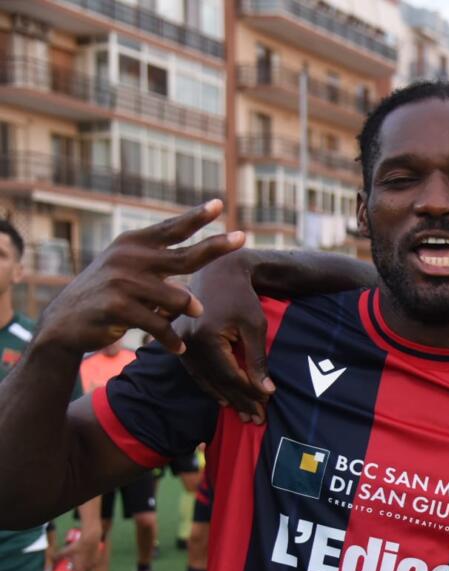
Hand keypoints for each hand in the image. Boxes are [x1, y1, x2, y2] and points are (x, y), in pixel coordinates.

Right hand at [35, 200, 241, 355]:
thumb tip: (199, 267)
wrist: (65, 321)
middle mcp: (129, 257)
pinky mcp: (118, 307)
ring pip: (179, 299)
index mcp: (133, 243)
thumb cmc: (107, 294)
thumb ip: (161, 266)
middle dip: (216, 247)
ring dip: (188, 311)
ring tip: (193, 316)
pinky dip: (171, 339)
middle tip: (242, 238)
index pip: (171, 228)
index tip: (219, 204)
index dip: (196, 217)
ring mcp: (122, 281)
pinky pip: (161, 326)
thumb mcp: (130, 271)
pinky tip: (178, 348)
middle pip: (186, 256)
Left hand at [44, 527, 100, 570]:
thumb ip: (56, 558)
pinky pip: (92, 563)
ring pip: (88, 569)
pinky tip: (85, 556)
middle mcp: (88, 568)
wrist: (91, 539)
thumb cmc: (77, 547)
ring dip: (84, 568)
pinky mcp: (97, 559)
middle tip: (73, 570)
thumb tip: (48, 564)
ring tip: (79, 561)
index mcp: (80, 569)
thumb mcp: (64, 551)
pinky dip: (88, 562)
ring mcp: (93, 564)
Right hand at [175, 250, 274, 422]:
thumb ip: (258, 359)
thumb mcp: (255, 326)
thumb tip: (267, 391)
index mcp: (207, 337)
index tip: (267, 408)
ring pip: (205, 380)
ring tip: (245, 415)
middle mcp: (188, 343)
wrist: (217, 272)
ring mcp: (180, 343)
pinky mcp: (179, 342)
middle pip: (218, 382)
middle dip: (240, 402)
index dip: (251, 394)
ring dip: (226, 399)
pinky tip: (223, 399)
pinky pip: (195, 372)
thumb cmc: (242, 297)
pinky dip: (210, 386)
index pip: (232, 376)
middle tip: (258, 420)